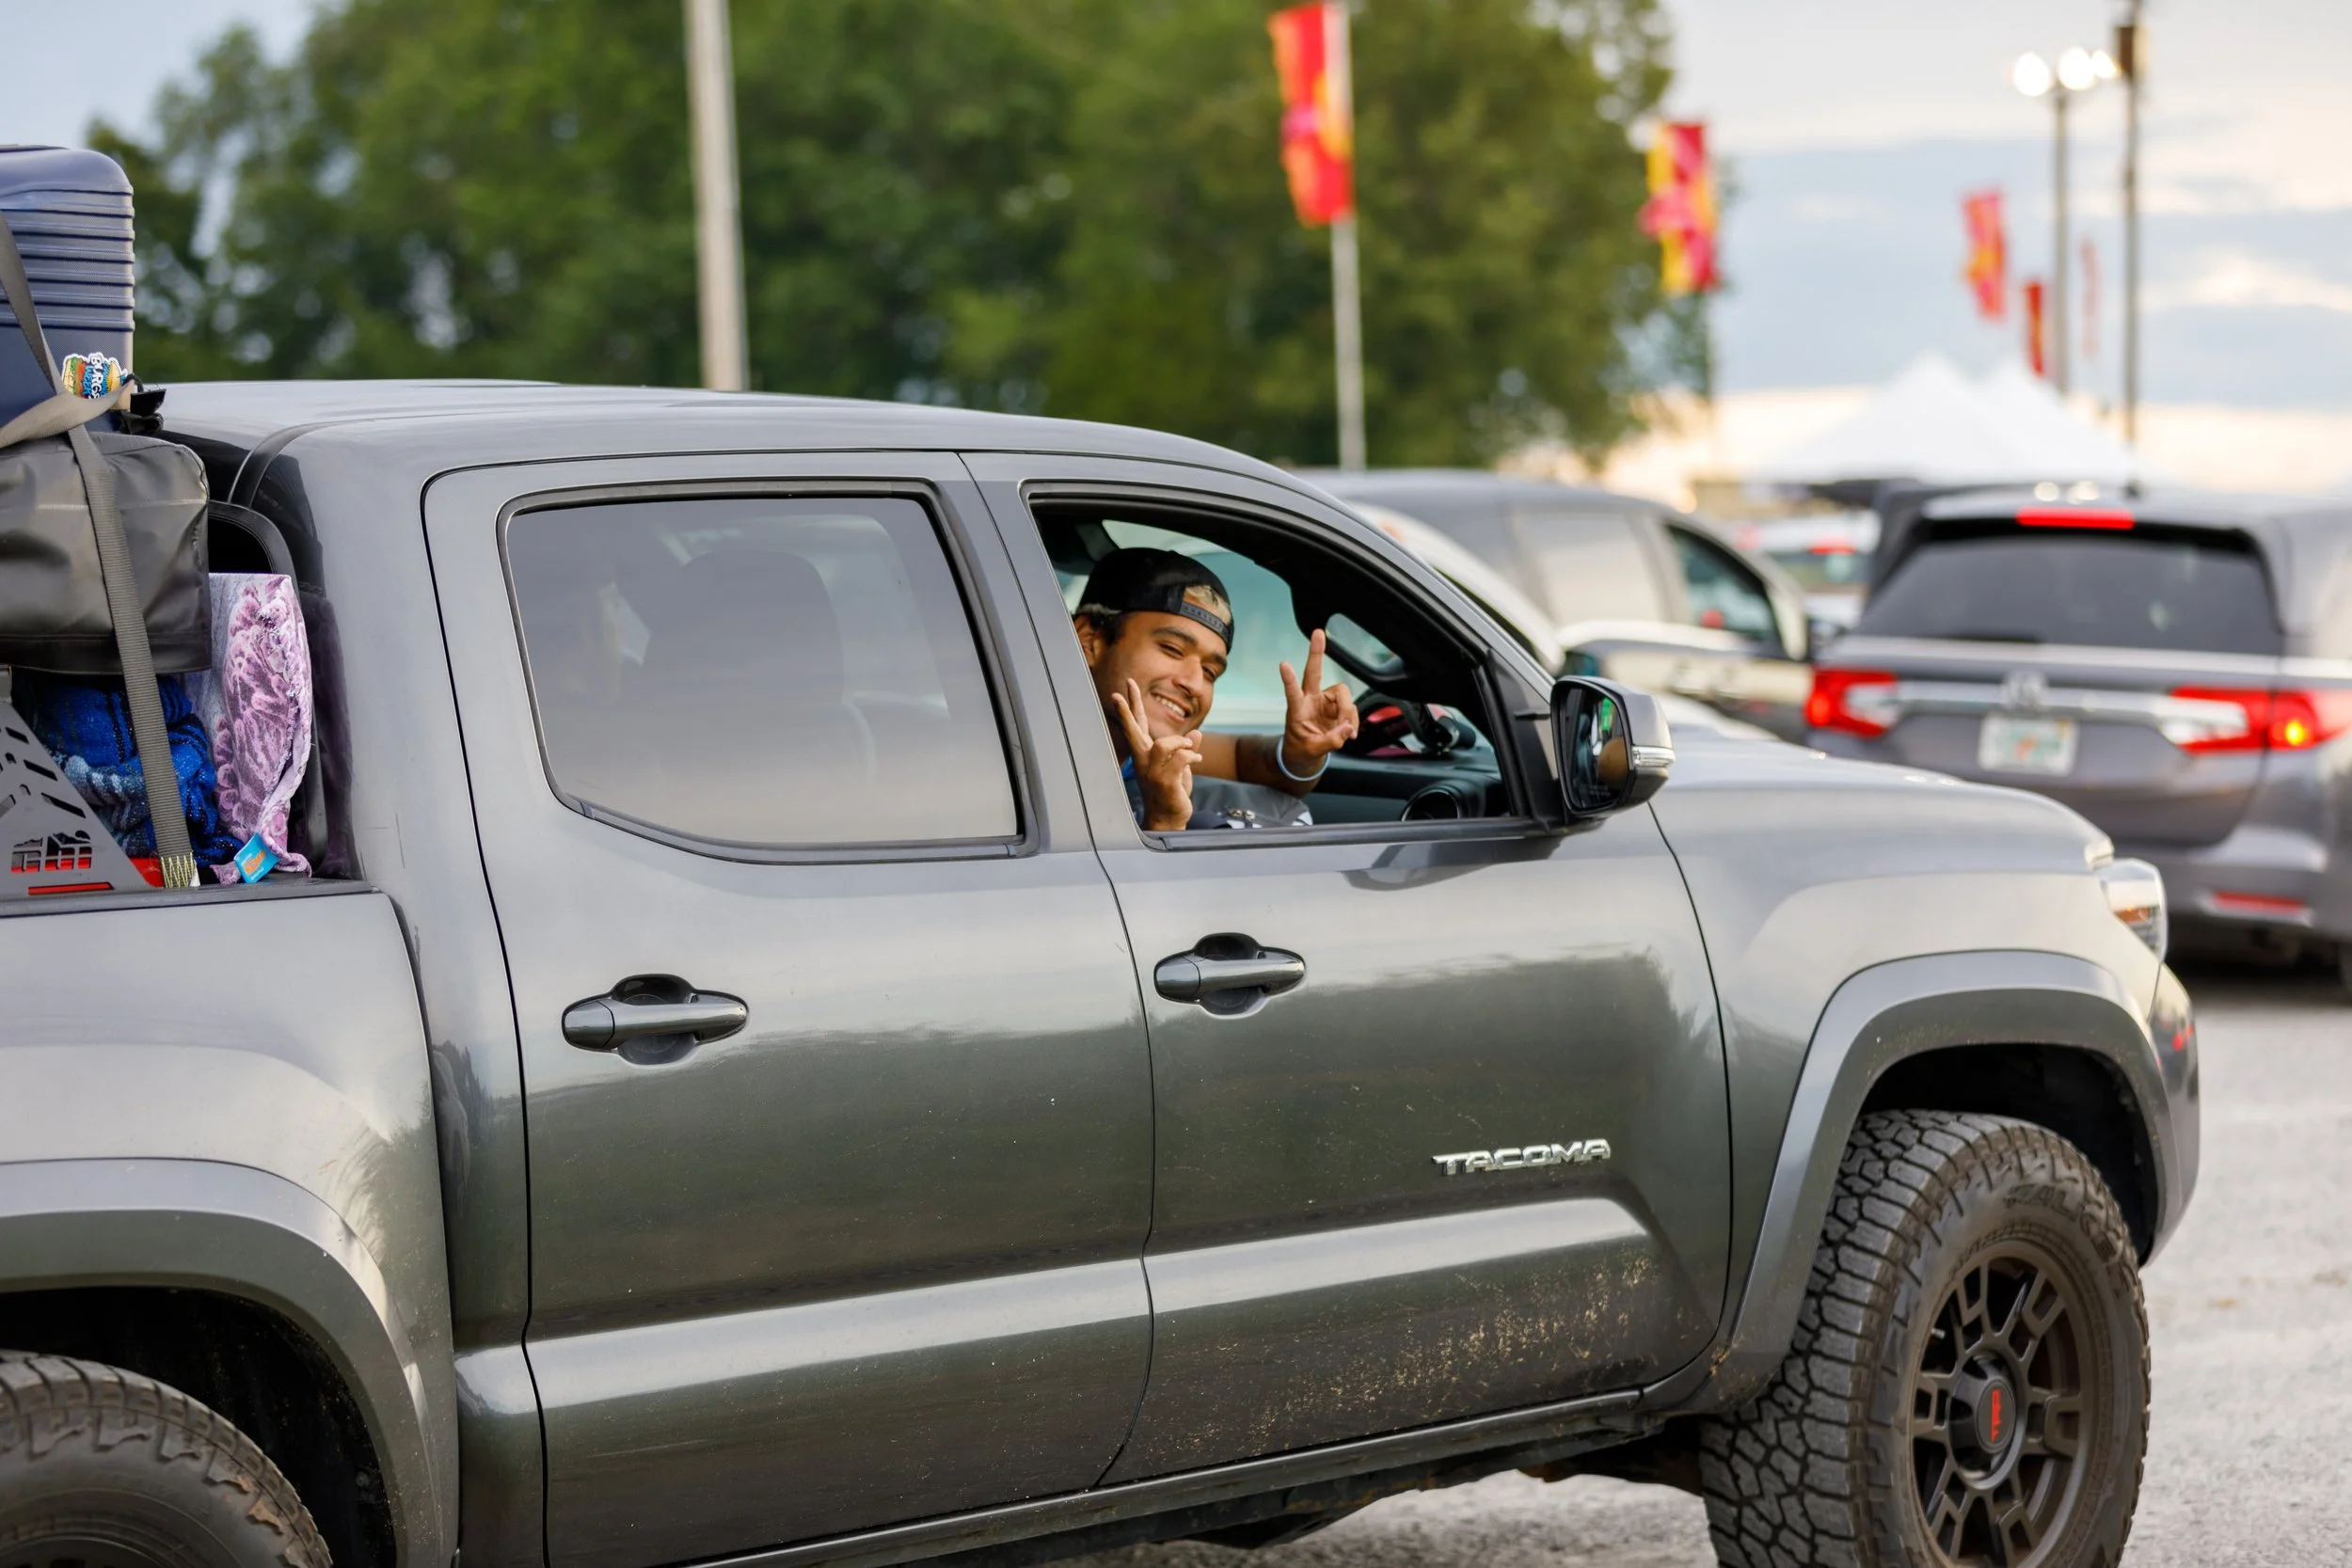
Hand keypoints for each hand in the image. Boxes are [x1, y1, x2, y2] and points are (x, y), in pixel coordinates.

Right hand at [1111, 678, 1201, 830]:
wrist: (1168, 818)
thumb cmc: (1172, 793)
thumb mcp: (1181, 768)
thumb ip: (1186, 750)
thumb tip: (1197, 735)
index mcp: (1145, 755)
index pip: (1136, 728)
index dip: (1130, 709)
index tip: (1120, 691)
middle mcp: (1144, 762)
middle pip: (1133, 732)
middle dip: (1126, 713)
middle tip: (1117, 694)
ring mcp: (1152, 772)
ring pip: (1163, 744)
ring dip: (1181, 743)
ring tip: (1190, 749)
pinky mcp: (1164, 781)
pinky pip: (1180, 759)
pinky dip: (1192, 757)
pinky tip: (1198, 760)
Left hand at [1278, 629, 1360, 776]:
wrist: (1306, 754)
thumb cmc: (1302, 749)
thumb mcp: (1312, 750)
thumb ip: (1330, 741)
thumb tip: (1348, 728)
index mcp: (1297, 709)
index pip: (1291, 692)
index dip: (1289, 679)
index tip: (1283, 665)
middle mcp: (1311, 699)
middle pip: (1314, 672)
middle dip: (1316, 652)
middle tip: (1318, 633)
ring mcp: (1326, 702)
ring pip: (1343, 696)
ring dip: (1348, 713)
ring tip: (1345, 732)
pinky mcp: (1338, 708)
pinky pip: (1352, 710)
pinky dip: (1353, 722)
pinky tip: (1349, 733)